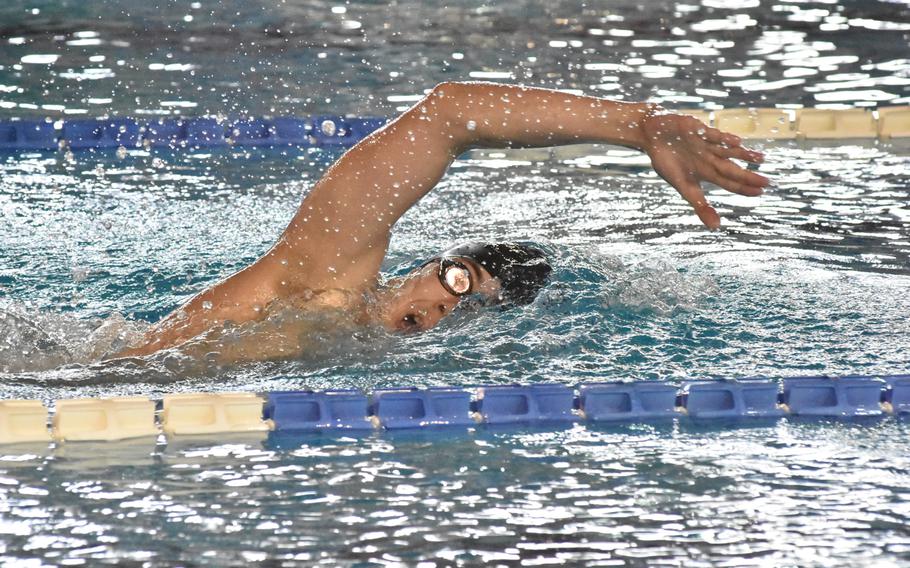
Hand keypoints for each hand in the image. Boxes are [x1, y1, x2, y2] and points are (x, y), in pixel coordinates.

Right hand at [640, 108, 768, 228]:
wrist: (652, 136)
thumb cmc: (667, 162)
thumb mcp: (682, 186)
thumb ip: (700, 206)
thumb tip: (716, 228)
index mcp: (706, 172)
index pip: (729, 182)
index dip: (744, 188)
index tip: (761, 192)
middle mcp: (709, 159)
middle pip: (731, 169)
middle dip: (748, 176)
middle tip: (768, 182)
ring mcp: (705, 144)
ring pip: (727, 151)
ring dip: (743, 155)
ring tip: (761, 158)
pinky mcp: (697, 130)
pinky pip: (711, 135)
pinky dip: (722, 139)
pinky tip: (736, 142)